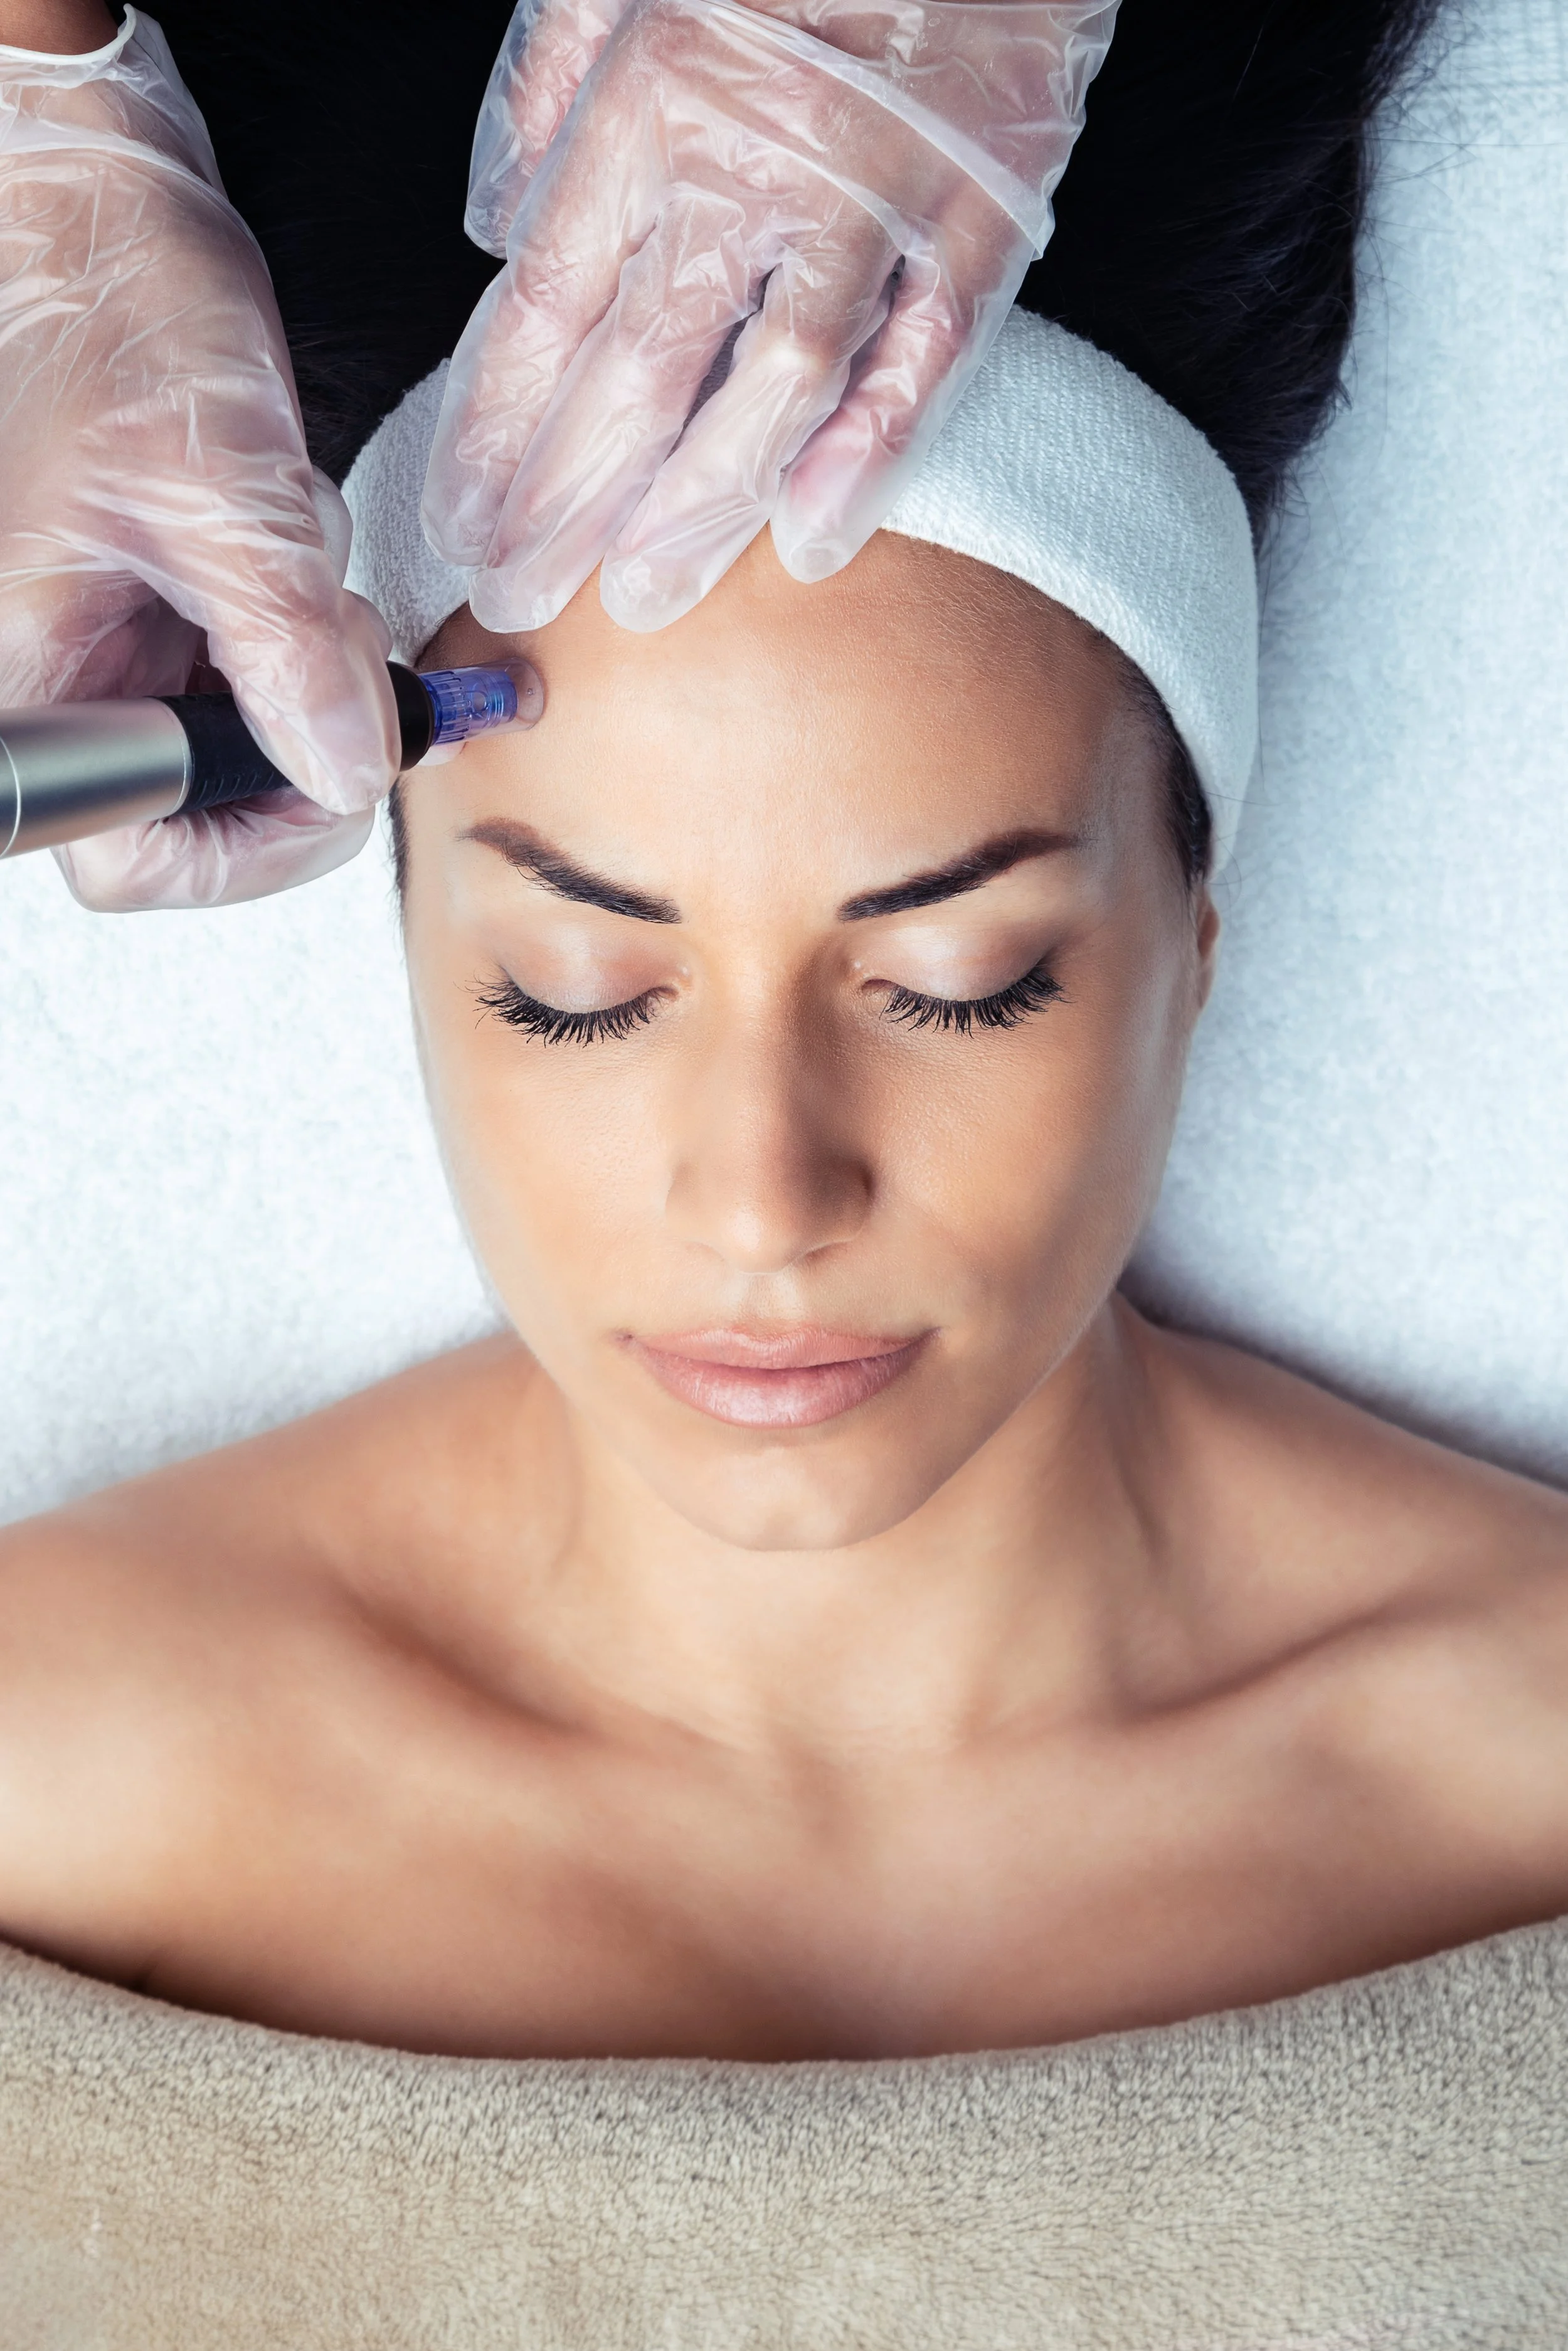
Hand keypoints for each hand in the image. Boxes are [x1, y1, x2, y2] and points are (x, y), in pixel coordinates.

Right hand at [0, 9, 399, 907]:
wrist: (98, 208)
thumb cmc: (112, 309)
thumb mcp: (223, 493)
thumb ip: (288, 653)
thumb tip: (351, 772)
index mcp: (30, 681)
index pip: (136, 859)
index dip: (254, 843)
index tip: (341, 772)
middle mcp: (55, 681)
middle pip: (201, 812)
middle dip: (303, 732)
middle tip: (346, 642)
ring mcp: (104, 652)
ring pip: (243, 740)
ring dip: (311, 666)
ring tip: (299, 550)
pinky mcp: (152, 615)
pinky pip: (249, 672)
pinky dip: (303, 626)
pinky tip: (290, 541)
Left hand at [423, 0, 1117, 632]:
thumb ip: (555, 82)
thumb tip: (506, 223)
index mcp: (655, 100)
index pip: (549, 307)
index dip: (498, 428)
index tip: (461, 517)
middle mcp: (755, 167)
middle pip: (643, 375)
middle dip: (570, 504)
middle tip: (518, 598)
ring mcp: (874, 203)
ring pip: (775, 391)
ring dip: (702, 510)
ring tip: (641, 598)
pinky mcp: (979, 216)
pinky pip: (921, 359)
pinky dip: (869, 456)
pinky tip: (810, 539)